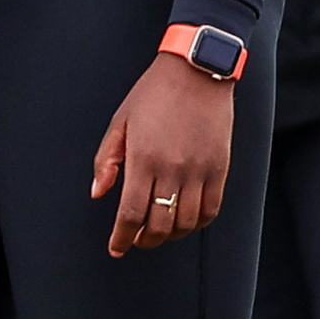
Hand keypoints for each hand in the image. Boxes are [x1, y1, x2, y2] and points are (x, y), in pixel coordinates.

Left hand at [92, 51, 234, 253]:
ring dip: (170, 235)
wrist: (197, 71)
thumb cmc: (154, 93)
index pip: (131, 214)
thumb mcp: (120, 122)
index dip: (122, 237)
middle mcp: (172, 169)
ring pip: (185, 223)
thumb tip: (99, 193)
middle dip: (144, 240)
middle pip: (159, 225)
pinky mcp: (220, 168)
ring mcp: (199, 170)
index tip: (116, 247)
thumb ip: (107, 161)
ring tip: (159, 232)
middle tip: (136, 240)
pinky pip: (210, 209)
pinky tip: (185, 221)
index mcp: (143, 159)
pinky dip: (197, 223)